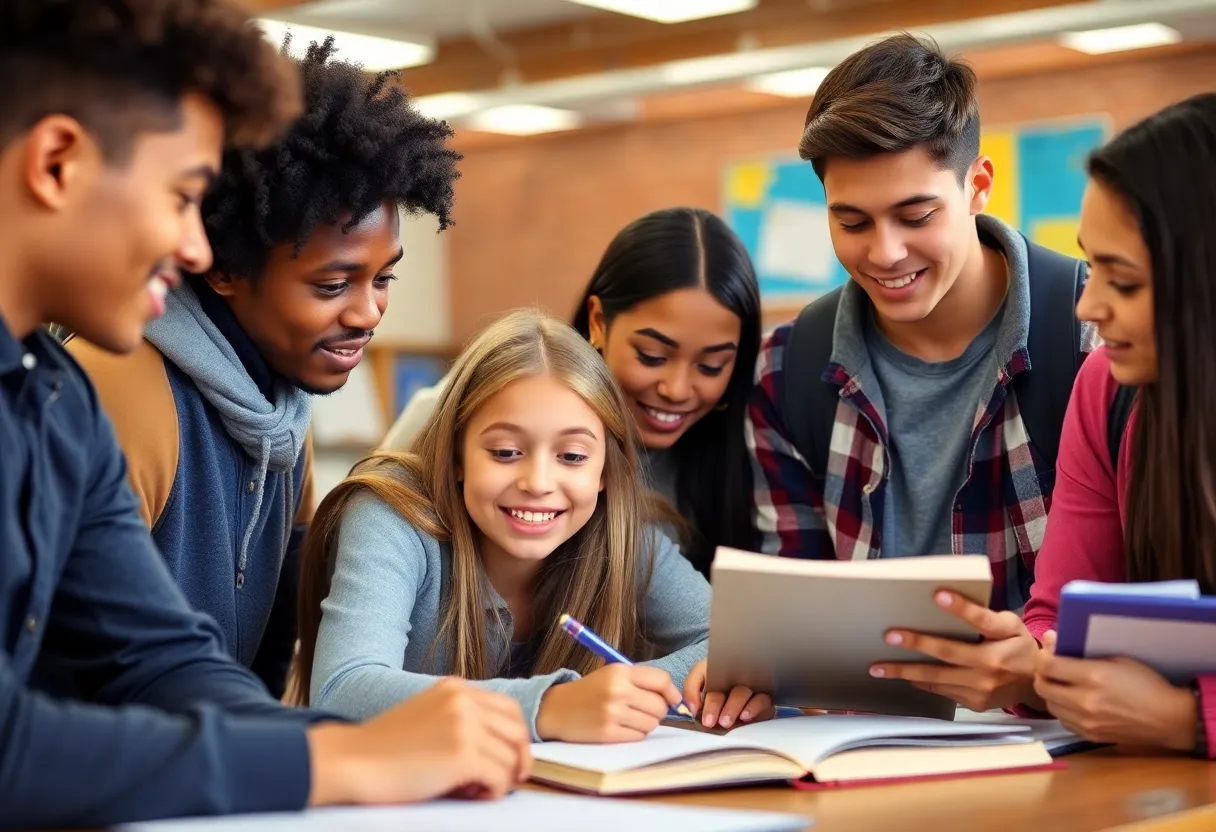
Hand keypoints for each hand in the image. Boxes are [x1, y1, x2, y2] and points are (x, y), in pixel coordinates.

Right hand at [306, 677, 531, 805]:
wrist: (350, 760)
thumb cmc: (382, 749)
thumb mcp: (426, 715)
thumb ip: (459, 720)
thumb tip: (496, 747)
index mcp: (456, 688)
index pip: (509, 709)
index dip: (516, 738)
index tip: (512, 760)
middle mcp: (464, 700)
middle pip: (517, 731)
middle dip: (519, 759)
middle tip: (507, 781)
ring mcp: (465, 725)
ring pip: (511, 758)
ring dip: (500, 780)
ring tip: (473, 789)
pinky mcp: (463, 754)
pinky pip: (500, 778)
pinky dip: (493, 792)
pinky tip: (471, 794)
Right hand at [535, 663, 680, 742]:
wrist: (556, 709)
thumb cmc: (589, 692)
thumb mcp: (612, 675)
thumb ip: (641, 681)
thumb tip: (674, 698)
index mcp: (620, 671)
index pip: (661, 680)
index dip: (672, 692)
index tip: (673, 699)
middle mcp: (618, 690)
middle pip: (660, 705)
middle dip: (658, 710)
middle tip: (644, 709)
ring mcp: (612, 713)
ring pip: (652, 723)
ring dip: (646, 723)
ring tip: (629, 718)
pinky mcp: (608, 733)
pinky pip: (638, 737)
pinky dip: (634, 734)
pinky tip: (620, 727)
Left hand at [683, 660, 773, 728]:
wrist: (745, 719)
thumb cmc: (718, 700)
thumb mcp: (700, 695)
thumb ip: (691, 693)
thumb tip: (689, 707)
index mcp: (713, 672)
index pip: (701, 672)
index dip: (694, 689)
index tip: (693, 709)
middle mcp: (732, 676)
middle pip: (722, 684)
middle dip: (714, 704)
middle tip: (709, 721)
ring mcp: (750, 686)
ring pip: (742, 692)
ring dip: (733, 707)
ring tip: (725, 722)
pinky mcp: (764, 699)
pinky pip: (762, 700)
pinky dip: (754, 708)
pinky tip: (745, 716)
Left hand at [868, 589, 1043, 711]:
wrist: (1037, 684)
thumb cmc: (1019, 646)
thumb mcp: (1012, 625)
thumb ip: (987, 617)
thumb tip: (950, 602)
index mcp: (1002, 643)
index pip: (979, 622)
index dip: (960, 608)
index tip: (938, 595)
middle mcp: (990, 669)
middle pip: (947, 654)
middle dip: (916, 644)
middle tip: (889, 636)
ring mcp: (980, 690)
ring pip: (937, 679)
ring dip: (906, 672)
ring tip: (879, 668)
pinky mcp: (973, 703)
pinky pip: (941, 691)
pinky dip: (920, 683)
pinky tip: (902, 676)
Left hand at [1034, 630, 1196, 751]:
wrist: (1169, 718)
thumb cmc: (1146, 683)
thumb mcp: (1117, 658)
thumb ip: (1081, 651)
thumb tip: (1051, 638)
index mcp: (1093, 677)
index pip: (1048, 666)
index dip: (1043, 657)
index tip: (1048, 654)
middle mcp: (1085, 701)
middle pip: (1042, 687)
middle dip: (1042, 675)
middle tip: (1050, 669)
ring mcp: (1087, 722)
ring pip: (1050, 706)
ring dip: (1051, 694)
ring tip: (1062, 685)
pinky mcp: (1090, 736)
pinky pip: (1063, 721)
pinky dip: (1063, 711)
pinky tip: (1073, 703)